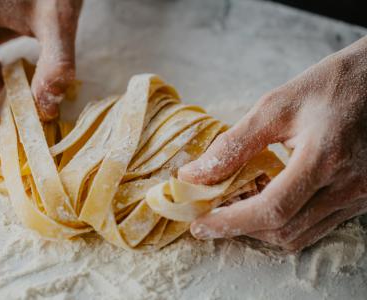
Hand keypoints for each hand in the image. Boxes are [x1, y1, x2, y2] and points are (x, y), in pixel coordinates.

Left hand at [178, 36, 366, 250]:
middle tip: (210, 215)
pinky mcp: (361, 199)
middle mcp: (347, 186)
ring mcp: (358, 197)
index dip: (230, 222)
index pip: (271, 209)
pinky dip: (283, 223)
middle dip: (240, 228)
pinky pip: (315, 227)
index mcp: (324, 157)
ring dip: (260, 229)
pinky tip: (264, 201)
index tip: (199, 225)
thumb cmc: (329, 86)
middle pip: (283, 230)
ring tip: (234, 207)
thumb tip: (192, 175)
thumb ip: (232, 145)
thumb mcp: (275, 107)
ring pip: (299, 235)